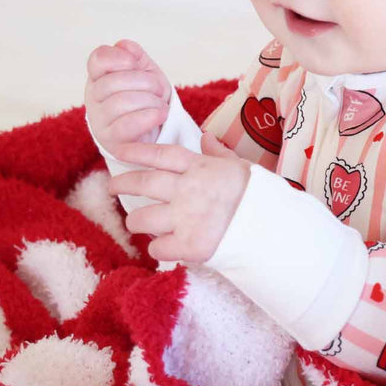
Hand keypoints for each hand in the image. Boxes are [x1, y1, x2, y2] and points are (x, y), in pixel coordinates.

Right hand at [85, 39, 171, 156]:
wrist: (155, 132)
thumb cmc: (146, 98)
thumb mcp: (145, 73)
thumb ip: (136, 57)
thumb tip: (125, 46)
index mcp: (99, 78)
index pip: (97, 60)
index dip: (116, 58)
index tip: (133, 62)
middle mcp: (94, 100)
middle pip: (111, 83)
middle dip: (144, 83)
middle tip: (159, 90)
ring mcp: (101, 123)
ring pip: (119, 103)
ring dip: (149, 101)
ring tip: (162, 106)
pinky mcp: (113, 143)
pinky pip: (126, 127)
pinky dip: (148, 117)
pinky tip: (160, 114)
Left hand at [109, 131, 249, 262]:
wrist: (274, 229)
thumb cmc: (260, 197)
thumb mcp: (242, 167)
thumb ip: (218, 154)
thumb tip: (204, 137)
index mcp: (200, 168)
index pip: (160, 154)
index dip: (136, 151)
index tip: (119, 150)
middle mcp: (187, 190)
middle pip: (143, 183)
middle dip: (122, 183)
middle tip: (111, 186)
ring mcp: (185, 218)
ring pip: (142, 218)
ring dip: (136, 221)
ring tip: (137, 223)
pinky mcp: (188, 246)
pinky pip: (157, 248)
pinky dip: (158, 248)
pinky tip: (164, 247)